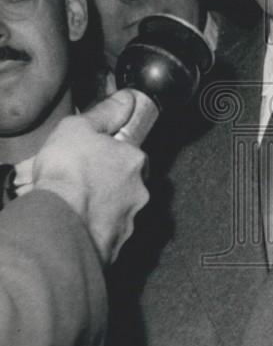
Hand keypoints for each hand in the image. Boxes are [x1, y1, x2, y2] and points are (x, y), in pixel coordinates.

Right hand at [32, 91, 148, 264]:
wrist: (60, 220)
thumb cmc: (69, 172)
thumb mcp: (80, 127)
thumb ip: (105, 113)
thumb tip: (126, 100)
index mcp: (135, 161)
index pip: (132, 155)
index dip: (113, 156)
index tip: (96, 160)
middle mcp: (139, 192)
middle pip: (126, 184)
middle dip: (107, 184)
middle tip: (80, 183)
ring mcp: (129, 221)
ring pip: (117, 211)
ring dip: (100, 208)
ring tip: (73, 206)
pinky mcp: (115, 246)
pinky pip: (106, 234)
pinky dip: (93, 230)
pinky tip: (75, 226)